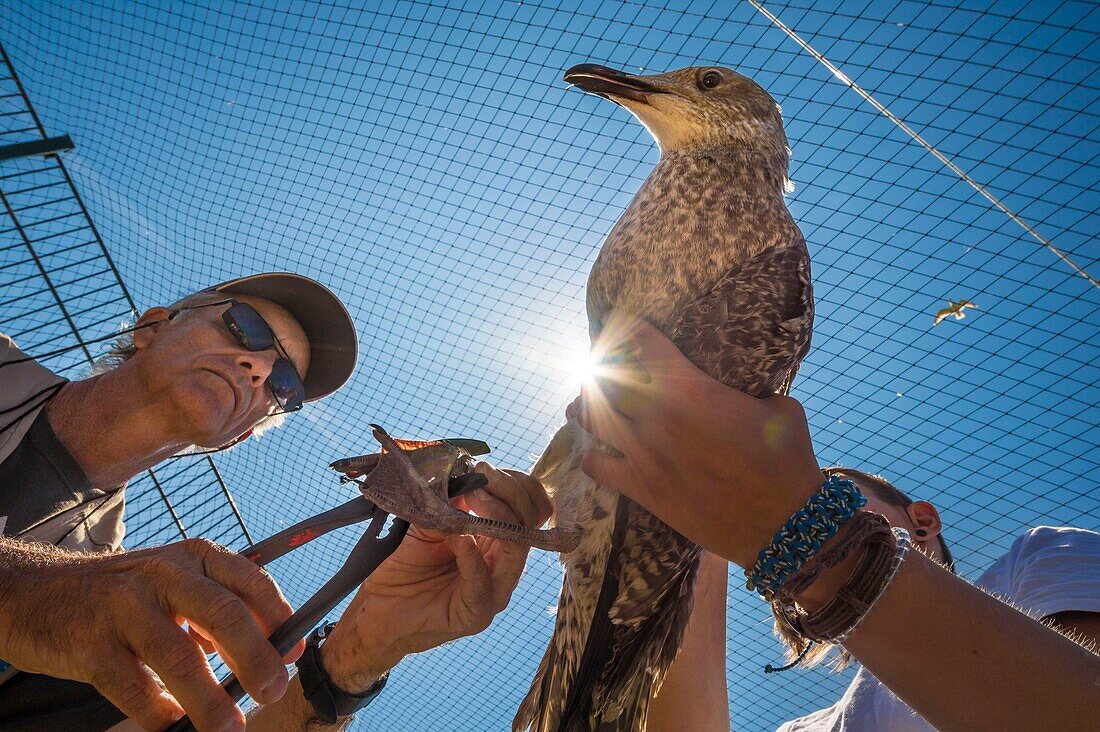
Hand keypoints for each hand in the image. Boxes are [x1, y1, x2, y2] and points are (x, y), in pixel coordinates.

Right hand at [0, 537, 300, 730]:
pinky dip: (157, 712)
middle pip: (222, 614)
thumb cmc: (122, 594)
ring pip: (178, 656)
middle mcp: (164, 574)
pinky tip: (172, 727)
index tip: (294, 653)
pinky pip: (132, 686)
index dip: (278, 617)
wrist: (36, 591)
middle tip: (273, 691)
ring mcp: (125, 606)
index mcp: (194, 557)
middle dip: (254, 657)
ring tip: (228, 729)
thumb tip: (277, 650)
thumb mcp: (175, 585)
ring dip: (209, 699)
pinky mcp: (90, 643)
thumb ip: (220, 613)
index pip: (250, 581)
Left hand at [320, 463, 551, 691]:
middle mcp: (505, 564)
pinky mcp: (477, 613)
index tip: (485, 467)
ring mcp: (496, 591)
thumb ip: (451, 502)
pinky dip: (471, 555)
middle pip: (530, 522)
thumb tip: (466, 470)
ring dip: (496, 516)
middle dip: (509, 493)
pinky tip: (457, 536)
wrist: (381, 608)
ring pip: (516, 548)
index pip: (531, 507)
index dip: (516, 484)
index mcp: (500, 541)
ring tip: (473, 496)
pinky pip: (483, 582)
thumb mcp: (430, 522)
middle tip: (482, 476)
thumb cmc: (407, 566)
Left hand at [575, 312, 824, 568]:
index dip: (626, 326)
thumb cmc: (788, 461)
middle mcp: (657, 416)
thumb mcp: (776, 406)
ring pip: (592, 418)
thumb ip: (745, 390)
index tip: (620, 320)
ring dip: (585, 405)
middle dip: (601, 363)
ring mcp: (644, 454)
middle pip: (605, 376)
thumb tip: (739, 387)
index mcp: (690, 388)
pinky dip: (592, 455)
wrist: (784, 525)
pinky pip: (596, 466)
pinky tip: (597, 451)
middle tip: (601, 359)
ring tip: (583, 401)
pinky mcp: (641, 488)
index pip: (640, 341)